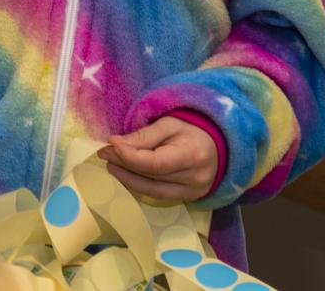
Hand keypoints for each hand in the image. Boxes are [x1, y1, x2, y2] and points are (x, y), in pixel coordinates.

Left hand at [98, 116, 217, 201]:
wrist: (219, 146)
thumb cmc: (192, 130)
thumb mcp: (169, 124)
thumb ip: (143, 136)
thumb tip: (114, 144)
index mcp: (193, 155)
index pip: (155, 163)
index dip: (129, 157)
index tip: (110, 146)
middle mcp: (195, 179)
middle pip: (151, 177)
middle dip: (124, 165)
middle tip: (105, 153)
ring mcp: (193, 193)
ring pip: (151, 191)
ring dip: (127, 179)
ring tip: (112, 164)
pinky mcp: (188, 199)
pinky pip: (158, 195)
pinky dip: (139, 186)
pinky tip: (127, 175)